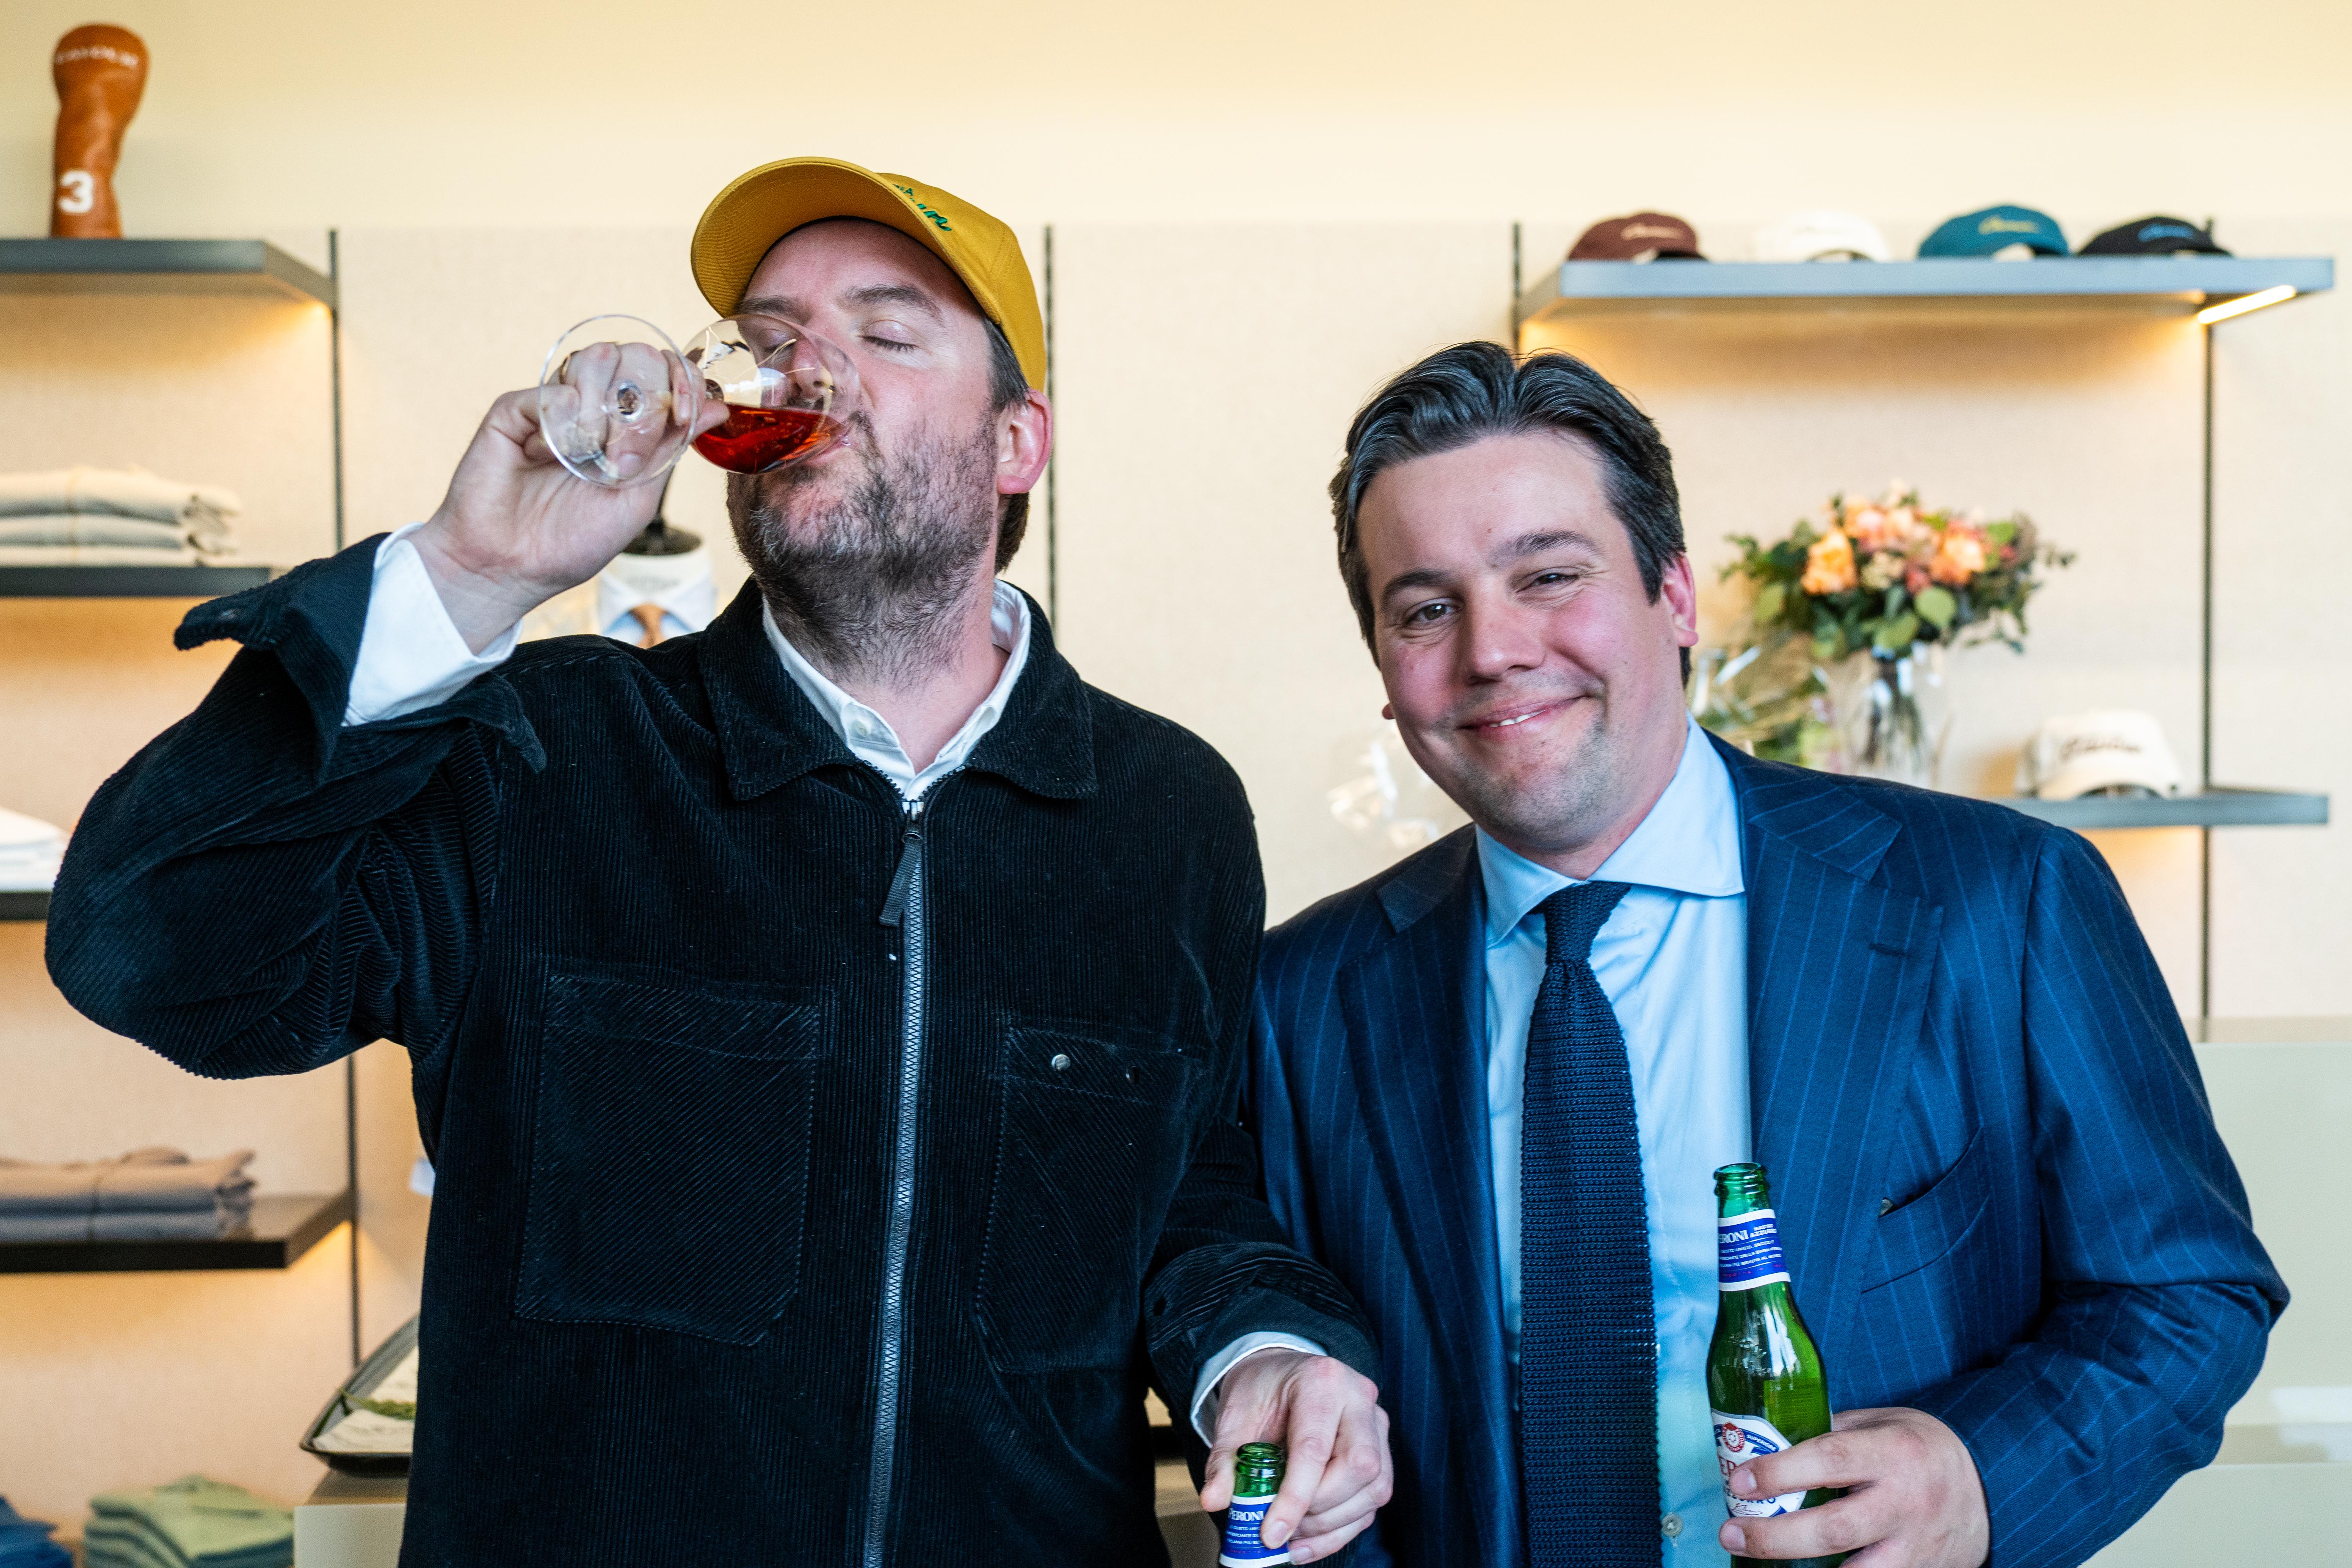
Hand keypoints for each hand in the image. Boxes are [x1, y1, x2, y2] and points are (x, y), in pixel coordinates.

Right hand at [412, 362, 724, 650]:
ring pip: (597, 360)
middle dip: (643, 407)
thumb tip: (718, 407)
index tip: (685, 412)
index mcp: (628, 427)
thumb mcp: (639, 498)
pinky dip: (564, 421)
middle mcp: (594, 407)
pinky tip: (551, 454)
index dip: (683, 381)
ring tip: (589, 458)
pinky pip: (555, 390)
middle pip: (636, 358)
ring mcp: (555, 403)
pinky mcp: (515, 408)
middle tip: (625, 458)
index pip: (665, 374)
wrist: (511, 565)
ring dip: (604, 413)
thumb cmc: (573, 539)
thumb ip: (672, 448)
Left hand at [1197, 1350, 1391, 1562]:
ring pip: (1375, 1488)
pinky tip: (1310, 1540)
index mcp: (1321, 1380)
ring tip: (1292, 1537)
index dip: (1294, 1498)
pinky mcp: (1383, 1450)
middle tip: (1281, 1527)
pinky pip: (1374, 1498)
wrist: (1280, 1372)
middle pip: (1359, 1467)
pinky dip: (1343, 1528)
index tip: (1271, 1533)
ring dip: (1333, 1524)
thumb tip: (1214, 1500)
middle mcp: (1359, 1398)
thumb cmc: (1260, 1392)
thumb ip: (1224, 1460)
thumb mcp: (1234, 1417)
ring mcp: (1377, 1424)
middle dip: (1319, 1509)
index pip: (1313, 1448)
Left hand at [1721, 1406, 1987, 1566]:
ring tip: (1755, 1560)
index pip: (1831, 1459)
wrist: (1988, 1488)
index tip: (1741, 1480)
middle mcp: (1907, 1503)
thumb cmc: (1919, 1449)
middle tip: (1731, 1532)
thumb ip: (1833, 1435)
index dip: (1782, 1473)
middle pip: (1834, 1529)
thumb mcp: (1881, 1424)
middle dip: (1775, 1536)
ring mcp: (1916, 1547)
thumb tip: (1767, 1445)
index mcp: (1894, 1452)